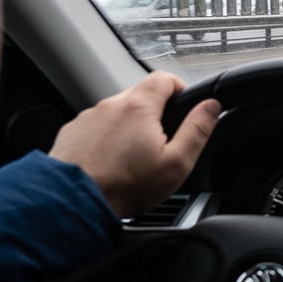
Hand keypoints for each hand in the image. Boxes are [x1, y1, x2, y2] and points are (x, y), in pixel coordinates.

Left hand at [49, 71, 219, 217]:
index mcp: (139, 107)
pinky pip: (96, 128)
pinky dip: (105, 140)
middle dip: (154, 114)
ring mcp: (88, 118)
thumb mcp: (176, 163)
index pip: (165, 78)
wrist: (73, 203)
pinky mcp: (71, 133)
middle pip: (140, 96)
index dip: (179, 89)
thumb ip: (198, 129)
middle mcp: (110, 105)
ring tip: (131, 160)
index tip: (182, 107)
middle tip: (158, 144)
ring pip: (117, 113)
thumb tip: (212, 106)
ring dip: (128, 128)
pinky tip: (109, 163)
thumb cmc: (125, 186)